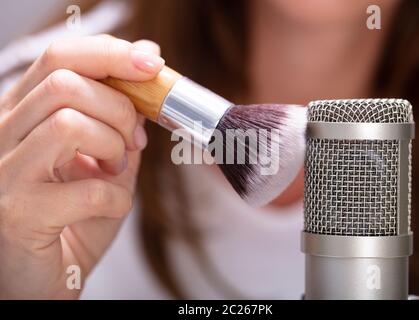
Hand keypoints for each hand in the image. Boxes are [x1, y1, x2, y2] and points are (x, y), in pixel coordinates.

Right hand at [0, 35, 163, 298]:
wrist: (43, 279)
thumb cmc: (74, 219)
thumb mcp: (104, 162)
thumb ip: (121, 123)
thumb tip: (147, 70)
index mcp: (21, 114)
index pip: (59, 58)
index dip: (110, 53)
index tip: (151, 61)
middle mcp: (1, 134)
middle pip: (66, 84)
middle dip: (120, 109)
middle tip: (133, 140)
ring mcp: (3, 173)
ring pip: (69, 124)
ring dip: (113, 149)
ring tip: (114, 173)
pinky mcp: (17, 213)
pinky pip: (86, 188)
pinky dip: (116, 198)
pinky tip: (110, 207)